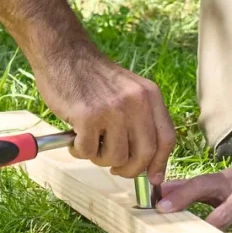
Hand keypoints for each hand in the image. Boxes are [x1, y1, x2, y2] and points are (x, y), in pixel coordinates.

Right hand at [33, 50, 175, 184]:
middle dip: (130, 170)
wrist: (65, 54)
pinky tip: (74, 138)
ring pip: (116, 158)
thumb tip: (149, 163)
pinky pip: (88, 152)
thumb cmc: (94, 78)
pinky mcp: (88, 116)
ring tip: (89, 142)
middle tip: (115, 168)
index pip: (166, 138)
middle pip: (144, 155)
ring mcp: (113, 110)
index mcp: (150, 96)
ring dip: (100, 158)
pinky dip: (79, 151)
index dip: (160, 163)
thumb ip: (140, 120)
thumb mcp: (129, 91)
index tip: (153, 177)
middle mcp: (136, 103)